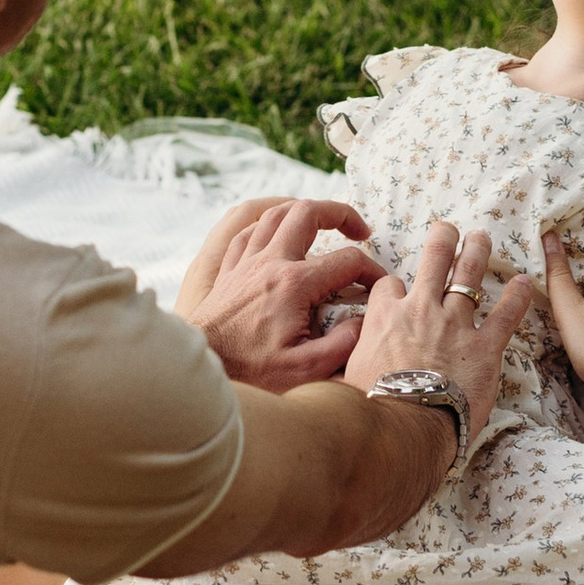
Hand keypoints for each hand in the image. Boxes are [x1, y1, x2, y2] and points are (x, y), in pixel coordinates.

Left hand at [178, 196, 377, 391]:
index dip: (371, 270)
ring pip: (274, 214)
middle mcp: (270, 263)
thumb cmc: (251, 372)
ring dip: (303, 212)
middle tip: (359, 231)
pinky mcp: (229, 271)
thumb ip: (343, 344)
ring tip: (323, 224)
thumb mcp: (307, 369)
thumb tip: (363, 321)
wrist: (204, 370)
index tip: (378, 286)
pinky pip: (247, 232)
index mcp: (294, 284)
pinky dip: (267, 226)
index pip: (347, 261)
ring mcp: (246, 263)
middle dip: (339, 213)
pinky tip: (276, 237)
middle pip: (308, 212)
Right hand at [342, 220, 532, 429]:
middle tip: (448, 228)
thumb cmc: (370, 407)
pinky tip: (524, 283)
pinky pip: (505, 316)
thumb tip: (330, 370)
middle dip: (442, 240)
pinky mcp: (484, 347)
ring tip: (482, 237)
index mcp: (385, 317)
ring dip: (476, 253)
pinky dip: (517, 298)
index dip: (395, 287)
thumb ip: (345, 362)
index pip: (389, 286)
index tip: (399, 290)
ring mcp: (455, 325)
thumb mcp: (345, 375)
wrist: (403, 426)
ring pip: (468, 276)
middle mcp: (421, 311)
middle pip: (433, 262)